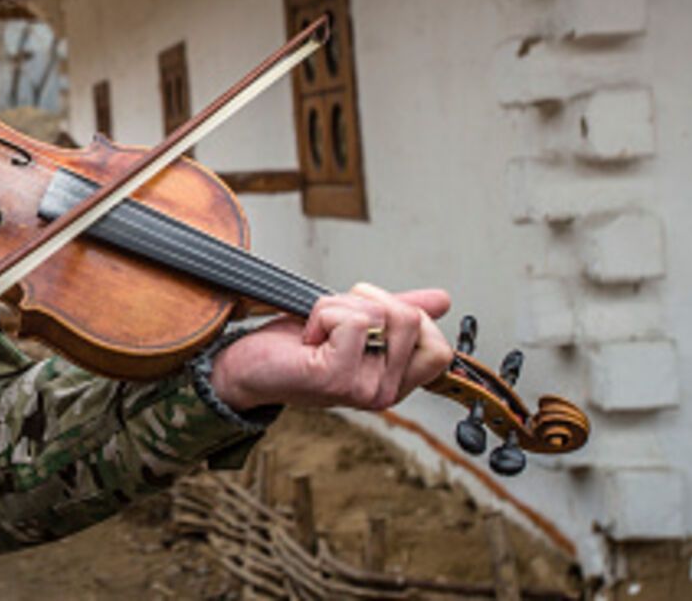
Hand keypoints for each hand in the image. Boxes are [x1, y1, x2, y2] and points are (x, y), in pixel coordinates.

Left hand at [208, 283, 453, 411]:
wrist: (248, 369)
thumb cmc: (296, 349)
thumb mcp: (355, 324)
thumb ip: (398, 312)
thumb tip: (443, 299)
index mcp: (396, 381)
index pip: (440, 349)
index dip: (411, 317)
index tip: (369, 317)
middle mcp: (386, 392)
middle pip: (412, 320)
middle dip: (368, 300)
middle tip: (335, 320)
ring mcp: (364, 389)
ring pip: (381, 314)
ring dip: (340, 305)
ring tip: (320, 330)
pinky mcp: (337, 378)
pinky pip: (352, 320)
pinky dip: (324, 313)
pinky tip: (309, 337)